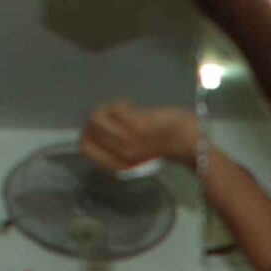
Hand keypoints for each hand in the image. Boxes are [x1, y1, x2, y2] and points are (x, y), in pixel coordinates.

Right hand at [79, 101, 200, 175]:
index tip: (101, 126)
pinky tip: (132, 106)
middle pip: (87, 129)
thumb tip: (90, 129)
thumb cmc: (160, 144)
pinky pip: (113, 108)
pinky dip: (120, 103)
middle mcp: (120, 156)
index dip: (87, 133)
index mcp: (118, 166)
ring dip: (107, 108)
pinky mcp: (136, 127)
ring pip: (95, 117)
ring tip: (123, 109)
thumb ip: (113, 147)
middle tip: (113, 114)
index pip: (84, 148)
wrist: (187, 140)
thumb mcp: (132, 154)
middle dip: (97, 117)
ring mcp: (128, 141)